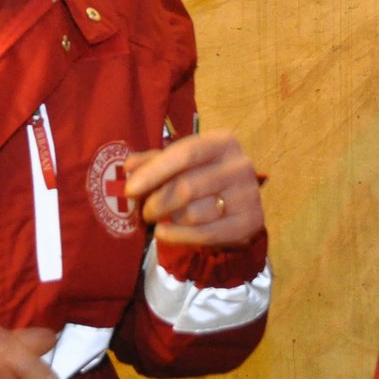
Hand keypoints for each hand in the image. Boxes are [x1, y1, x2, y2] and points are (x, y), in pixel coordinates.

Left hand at [122, 130, 264, 246]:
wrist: (239, 203)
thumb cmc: (204, 176)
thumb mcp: (182, 163)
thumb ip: (153, 162)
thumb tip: (129, 167)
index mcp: (223, 143)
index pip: (184, 154)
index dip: (153, 172)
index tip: (129, 190)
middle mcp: (239, 166)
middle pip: (187, 187)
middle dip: (156, 202)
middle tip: (143, 211)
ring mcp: (248, 195)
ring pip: (193, 213)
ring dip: (169, 219)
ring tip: (163, 218)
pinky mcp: (249, 223)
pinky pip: (205, 234)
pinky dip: (178, 236)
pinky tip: (164, 233)